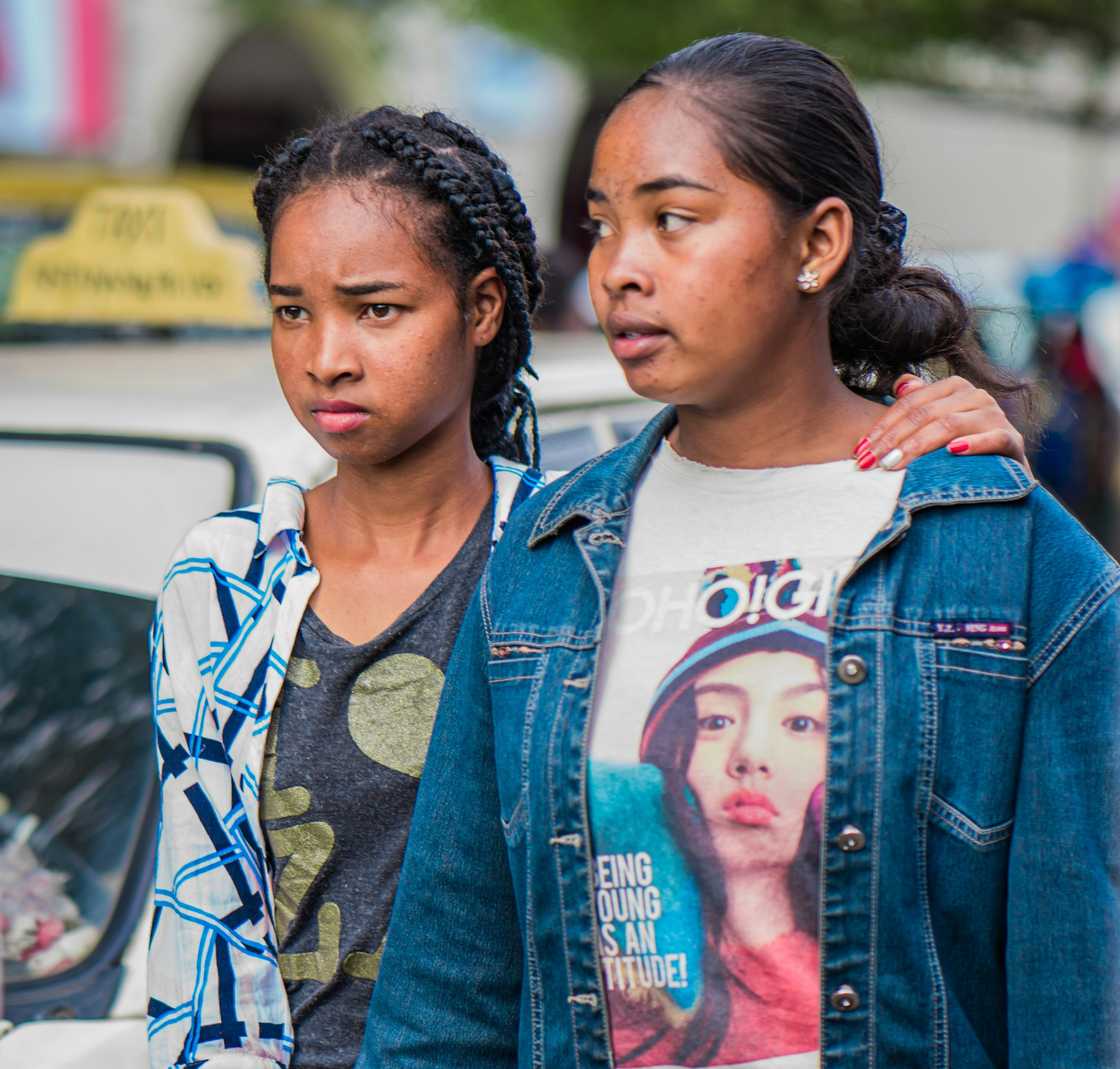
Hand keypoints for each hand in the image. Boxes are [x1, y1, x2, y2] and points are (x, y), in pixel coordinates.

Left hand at [854, 374, 1028, 472]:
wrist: (1005, 474)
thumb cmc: (961, 447)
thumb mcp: (937, 423)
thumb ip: (918, 403)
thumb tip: (900, 385)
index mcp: (953, 388)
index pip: (909, 404)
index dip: (882, 427)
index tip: (858, 451)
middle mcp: (975, 396)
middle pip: (924, 414)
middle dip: (892, 440)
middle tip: (869, 463)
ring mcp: (994, 415)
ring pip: (950, 425)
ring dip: (918, 446)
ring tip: (893, 464)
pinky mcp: (1012, 439)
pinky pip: (993, 438)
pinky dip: (973, 444)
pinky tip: (953, 452)